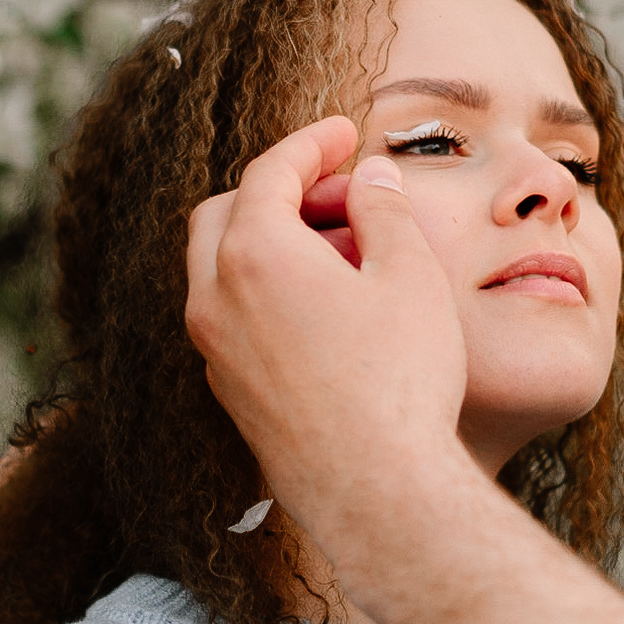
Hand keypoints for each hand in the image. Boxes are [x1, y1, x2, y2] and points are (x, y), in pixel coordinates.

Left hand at [184, 117, 475, 564]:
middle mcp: (214, 298)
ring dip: (271, 242)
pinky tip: (329, 308)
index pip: (269, 172)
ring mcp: (214, 350)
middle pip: (226, 213)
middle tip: (340, 192)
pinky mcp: (228, 392)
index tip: (343, 132)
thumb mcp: (409, 275)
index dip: (310, 143)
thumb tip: (369, 179)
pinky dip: (266, 290)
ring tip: (344, 251)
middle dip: (278, 190)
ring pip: (221, 267)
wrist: (377, 492)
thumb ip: (384, 210)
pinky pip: (232, 316)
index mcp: (253, 254)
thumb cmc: (400, 380)